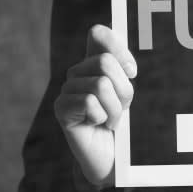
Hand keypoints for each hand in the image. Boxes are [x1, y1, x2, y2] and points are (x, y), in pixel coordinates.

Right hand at [54, 25, 136, 188]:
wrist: (113, 157)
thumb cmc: (124, 123)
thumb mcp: (129, 93)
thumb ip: (124, 67)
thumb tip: (120, 54)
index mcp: (95, 62)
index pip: (99, 34)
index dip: (119, 48)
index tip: (132, 71)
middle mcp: (77, 71)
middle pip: (106, 62)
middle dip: (123, 90)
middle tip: (121, 107)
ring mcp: (66, 89)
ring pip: (101, 85)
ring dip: (115, 109)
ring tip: (111, 120)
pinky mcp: (61, 108)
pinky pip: (89, 102)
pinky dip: (102, 117)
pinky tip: (98, 125)